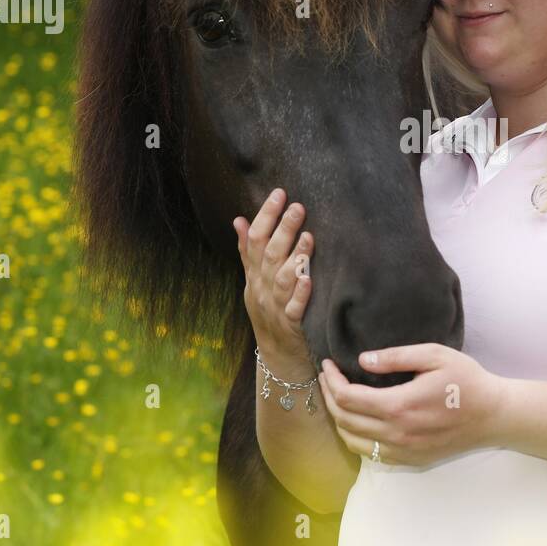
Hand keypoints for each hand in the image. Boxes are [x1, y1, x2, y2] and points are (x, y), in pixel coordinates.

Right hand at [233, 189, 315, 368]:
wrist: (276, 352)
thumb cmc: (268, 309)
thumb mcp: (253, 279)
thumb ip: (247, 250)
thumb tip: (237, 220)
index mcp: (255, 273)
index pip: (255, 239)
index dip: (266, 215)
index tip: (279, 193)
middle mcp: (263, 287)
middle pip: (270, 254)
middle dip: (283, 229)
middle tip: (298, 207)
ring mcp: (276, 306)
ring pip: (282, 280)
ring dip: (295, 258)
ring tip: (308, 238)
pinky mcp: (292, 324)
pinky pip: (295, 309)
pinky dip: (301, 295)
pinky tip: (309, 279)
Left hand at [316, 344, 507, 466]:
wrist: (494, 415)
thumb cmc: (467, 380)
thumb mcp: (434, 355)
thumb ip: (396, 357)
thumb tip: (363, 360)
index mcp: (399, 406)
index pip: (347, 397)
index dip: (330, 380)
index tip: (328, 365)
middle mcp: (396, 434)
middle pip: (344, 420)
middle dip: (328, 396)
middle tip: (327, 378)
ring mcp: (403, 451)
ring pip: (352, 441)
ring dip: (339, 419)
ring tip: (338, 397)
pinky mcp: (410, 460)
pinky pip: (370, 454)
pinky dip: (355, 437)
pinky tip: (358, 420)